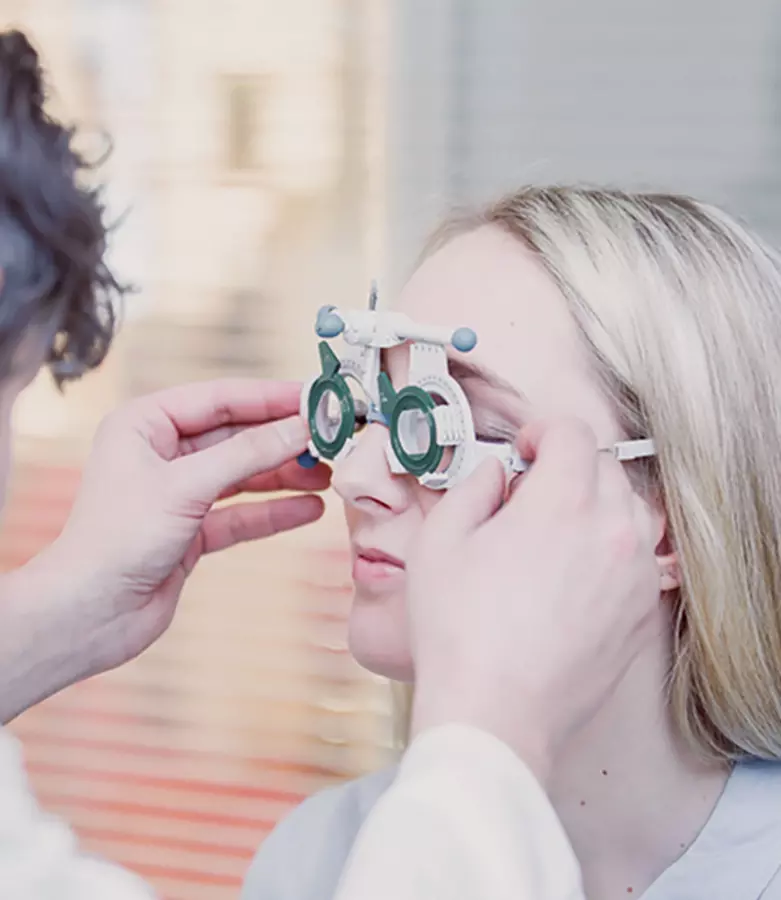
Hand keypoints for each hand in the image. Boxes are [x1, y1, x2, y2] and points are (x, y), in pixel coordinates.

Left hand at [10, 379, 327, 692]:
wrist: (89, 615)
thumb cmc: (116, 540)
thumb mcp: (186, 486)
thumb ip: (247, 454)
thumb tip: (301, 428)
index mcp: (146, 424)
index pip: (222, 399)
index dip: (272, 398)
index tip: (317, 398)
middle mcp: (162, 453)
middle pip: (237, 436)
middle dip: (284, 439)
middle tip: (331, 438)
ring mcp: (179, 493)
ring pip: (244, 475)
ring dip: (285, 475)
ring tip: (329, 475)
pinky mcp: (191, 530)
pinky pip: (242, 513)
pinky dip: (274, 511)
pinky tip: (309, 509)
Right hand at [406, 418, 660, 782]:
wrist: (494, 713)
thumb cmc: (458, 629)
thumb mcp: (439, 541)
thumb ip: (473, 487)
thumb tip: (497, 474)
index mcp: (562, 504)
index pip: (574, 434)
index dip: (544, 431)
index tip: (525, 450)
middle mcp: (611, 532)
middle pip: (605, 467)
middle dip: (568, 467)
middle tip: (530, 495)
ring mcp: (635, 575)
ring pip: (630, 510)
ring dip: (595, 504)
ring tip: (555, 535)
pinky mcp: (642, 613)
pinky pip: (640, 557)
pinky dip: (612, 548)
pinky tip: (574, 574)